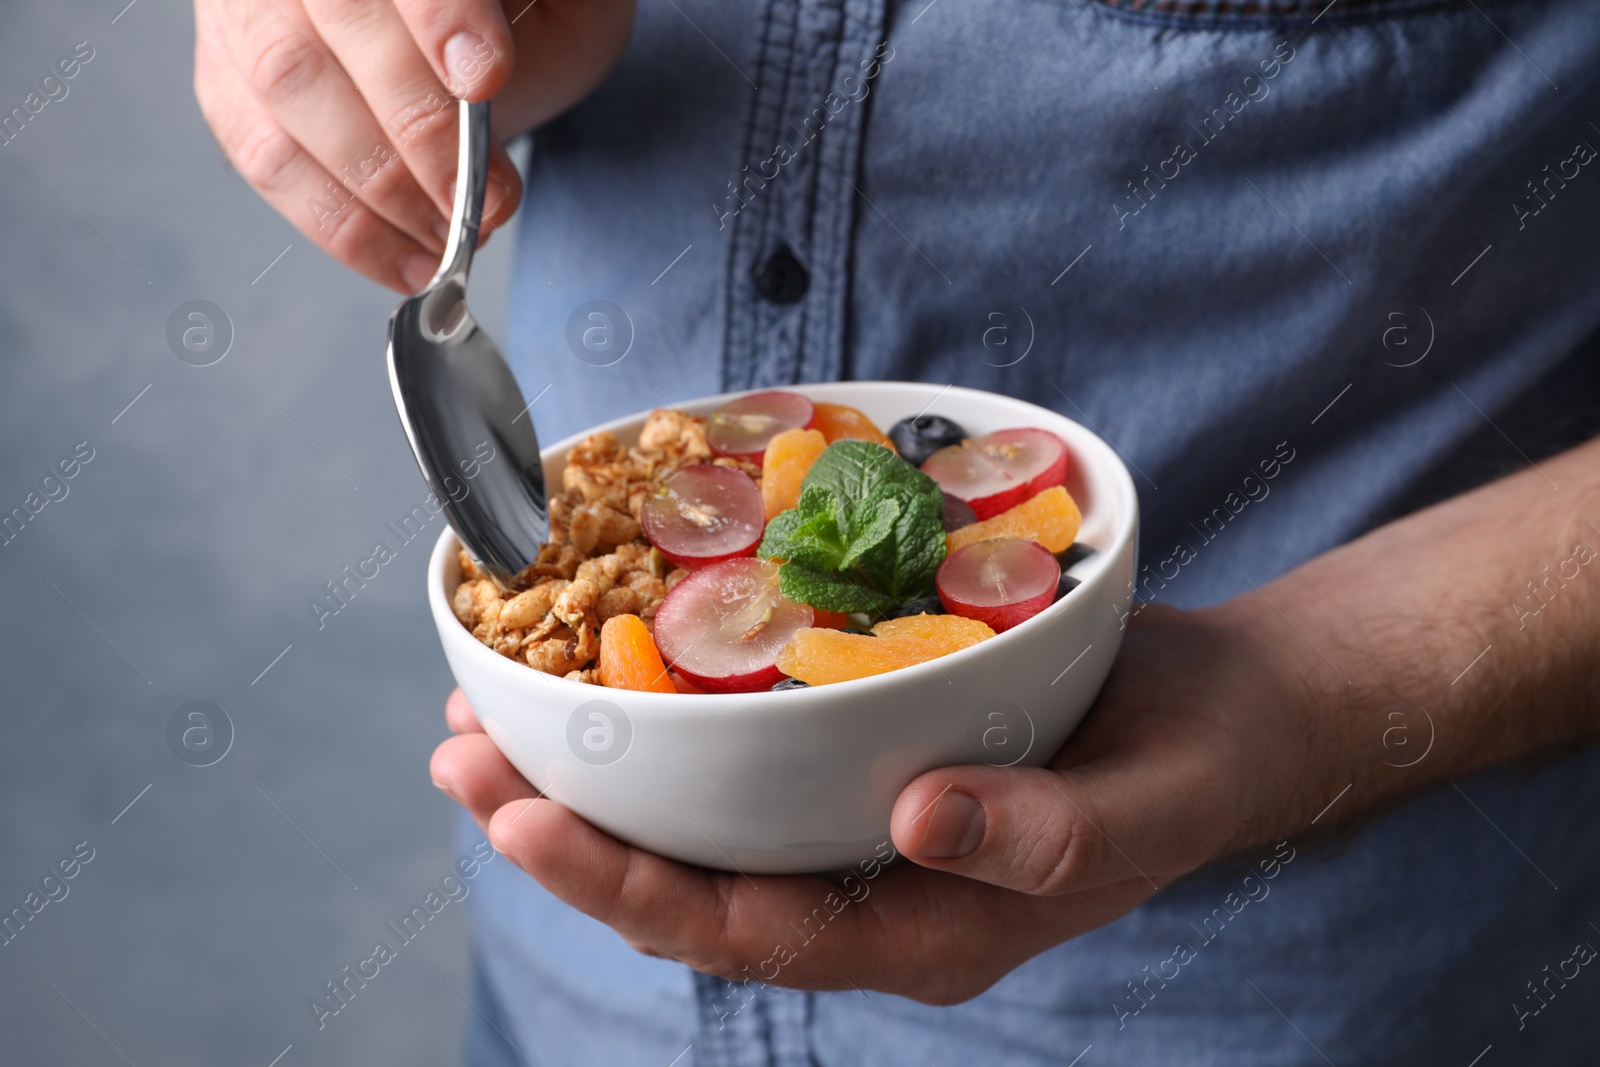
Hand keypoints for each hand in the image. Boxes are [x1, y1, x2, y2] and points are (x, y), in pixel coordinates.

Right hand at [194, 0, 634, 291]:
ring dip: (380, 186)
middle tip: (485, 199)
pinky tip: (408, 260)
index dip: (439, 14)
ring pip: (285, 84)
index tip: (483, 78)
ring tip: (452, 237)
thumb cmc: (520, 15)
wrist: (473, 32)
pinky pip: (261, 153)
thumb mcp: (557, 5)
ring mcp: (248, 4)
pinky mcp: (226, 71)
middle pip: (336, 17)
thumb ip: (535, 18)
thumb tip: (487, 82)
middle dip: (420, 128)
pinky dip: (340, 222)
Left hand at [429, 602, 1330, 1003]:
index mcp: (924, 928)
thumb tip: (919, 825)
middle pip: (689, 884)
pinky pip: (739, 756)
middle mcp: (869, 888)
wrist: (1225, 717)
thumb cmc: (1195, 767)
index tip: (521, 821)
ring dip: (587, 776)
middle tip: (455, 756)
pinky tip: (596, 670)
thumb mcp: (1149, 806)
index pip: (748, 933)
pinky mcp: (859, 755)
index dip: (627, 885)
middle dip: (565, 832)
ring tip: (478, 716)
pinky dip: (660, 719)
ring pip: (697, 823)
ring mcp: (858, 824)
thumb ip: (1048, 838)